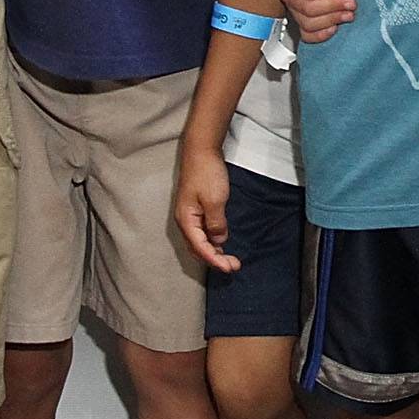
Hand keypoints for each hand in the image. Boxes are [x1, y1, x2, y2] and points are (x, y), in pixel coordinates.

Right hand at [174, 142, 238, 272]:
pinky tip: (221, 242)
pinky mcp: (195, 209)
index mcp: (186, 220)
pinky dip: (211, 241)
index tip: (229, 267)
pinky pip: (202, 232)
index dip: (215, 260)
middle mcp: (185, 220)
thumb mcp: (215, 200)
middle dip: (214, 260)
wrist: (200, 150)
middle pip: (197, 248)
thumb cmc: (206, 173)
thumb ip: (216, 223)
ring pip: (199, 241)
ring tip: (229, 258)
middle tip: (233, 266)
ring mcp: (189, 215)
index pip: (200, 248)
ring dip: (213, 252)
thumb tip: (218, 240)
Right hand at [278, 0, 356, 42]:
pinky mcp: (302, 23)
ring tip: (348, 14)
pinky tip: (334, 27)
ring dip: (332, 19)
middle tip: (352, 2)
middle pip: (309, 8)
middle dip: (334, 5)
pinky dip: (321, 35)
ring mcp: (294, 10)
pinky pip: (307, 36)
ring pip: (309, 24)